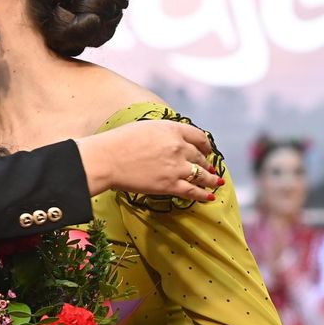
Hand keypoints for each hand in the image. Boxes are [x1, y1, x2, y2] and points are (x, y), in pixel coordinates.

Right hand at [77, 121, 222, 200]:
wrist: (108, 159)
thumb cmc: (119, 142)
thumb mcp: (145, 127)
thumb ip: (163, 132)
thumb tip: (170, 139)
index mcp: (172, 129)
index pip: (198, 136)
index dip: (205, 145)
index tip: (207, 150)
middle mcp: (179, 147)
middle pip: (200, 156)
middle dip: (206, 163)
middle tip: (209, 167)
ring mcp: (177, 167)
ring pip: (201, 174)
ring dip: (210, 179)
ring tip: (215, 182)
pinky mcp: (170, 185)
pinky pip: (193, 191)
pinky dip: (203, 195)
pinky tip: (209, 197)